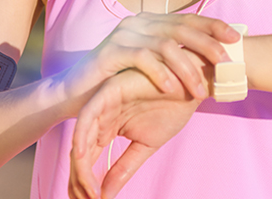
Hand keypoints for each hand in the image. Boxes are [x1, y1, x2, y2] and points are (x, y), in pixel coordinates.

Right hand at [60, 12, 236, 112]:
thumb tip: (209, 60)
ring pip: (166, 44)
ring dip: (187, 67)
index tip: (237, 38)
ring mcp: (124, 34)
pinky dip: (161, 73)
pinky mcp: (112, 51)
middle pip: (181, 28)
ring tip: (200, 89)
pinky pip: (143, 58)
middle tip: (227, 64)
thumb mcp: (150, 66)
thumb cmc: (117, 81)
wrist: (77, 92)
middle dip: (208, 45)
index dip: (213, 26)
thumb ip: (172, 57)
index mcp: (150, 21)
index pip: (188, 19)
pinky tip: (172, 89)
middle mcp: (139, 22)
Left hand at [68, 65, 205, 198]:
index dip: (85, 184)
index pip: (89, 160)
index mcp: (108, 128)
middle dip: (79, 181)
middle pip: (80, 153)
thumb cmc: (171, 108)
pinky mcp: (109, 91)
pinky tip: (82, 157)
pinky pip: (89, 114)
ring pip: (81, 138)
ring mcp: (103, 104)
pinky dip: (82, 136)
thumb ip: (124, 167)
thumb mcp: (146, 146)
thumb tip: (105, 195)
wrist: (193, 83)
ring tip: (86, 189)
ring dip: (80, 166)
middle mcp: (102, 117)